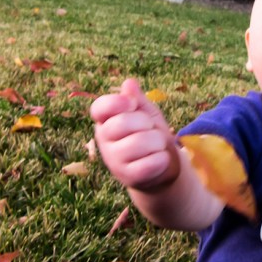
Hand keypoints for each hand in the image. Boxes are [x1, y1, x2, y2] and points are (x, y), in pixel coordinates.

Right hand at [90, 78, 180, 192]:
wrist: (162, 167)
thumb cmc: (150, 135)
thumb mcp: (146, 114)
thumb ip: (138, 99)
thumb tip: (129, 83)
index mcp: (106, 121)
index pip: (98, 108)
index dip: (116, 102)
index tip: (132, 104)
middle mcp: (104, 141)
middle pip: (122, 123)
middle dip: (146, 123)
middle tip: (150, 129)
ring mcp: (114, 161)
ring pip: (138, 143)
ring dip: (157, 142)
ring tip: (157, 146)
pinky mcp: (128, 177)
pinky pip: (149, 163)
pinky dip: (162, 159)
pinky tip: (160, 160)